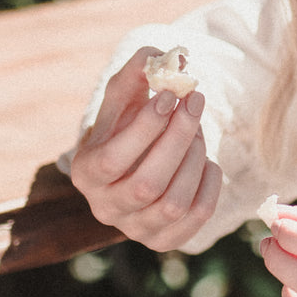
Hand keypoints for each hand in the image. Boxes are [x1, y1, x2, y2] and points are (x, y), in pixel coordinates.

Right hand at [71, 47, 222, 250]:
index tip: (170, 95)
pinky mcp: (164, 240)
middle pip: (147, 184)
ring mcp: (135, 229)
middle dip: (178, 139)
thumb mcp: (125, 95)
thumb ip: (140, 71)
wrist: (136, 160)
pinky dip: (209, 184)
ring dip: (194, 159)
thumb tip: (173, 57)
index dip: (145, 128)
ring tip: (198, 131)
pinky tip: (206, 161)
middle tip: (195, 102)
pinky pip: (197, 217)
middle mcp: (105, 208)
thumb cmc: (128, 122)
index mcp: (86, 173)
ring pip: (173, 203)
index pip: (113, 159)